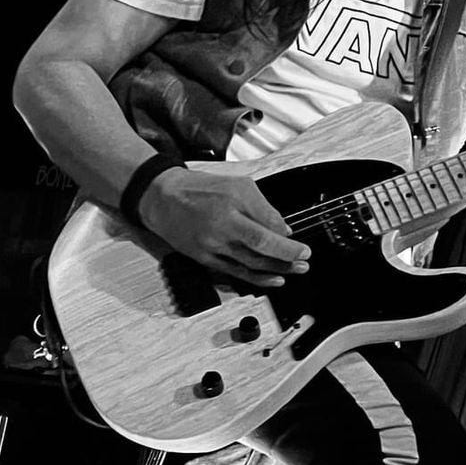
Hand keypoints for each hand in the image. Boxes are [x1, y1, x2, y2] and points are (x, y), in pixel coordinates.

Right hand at [138, 167, 310, 285]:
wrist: (161, 198)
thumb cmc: (198, 189)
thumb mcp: (237, 185)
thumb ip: (262, 207)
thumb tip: (282, 229)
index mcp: (230, 206)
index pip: (267, 230)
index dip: (288, 243)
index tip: (302, 247)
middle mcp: (221, 228)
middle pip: (261, 249)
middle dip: (287, 258)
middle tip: (304, 260)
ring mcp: (211, 246)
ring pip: (250, 265)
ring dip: (276, 270)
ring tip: (294, 270)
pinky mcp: (204, 259)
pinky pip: (234, 273)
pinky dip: (256, 279)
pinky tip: (272, 279)